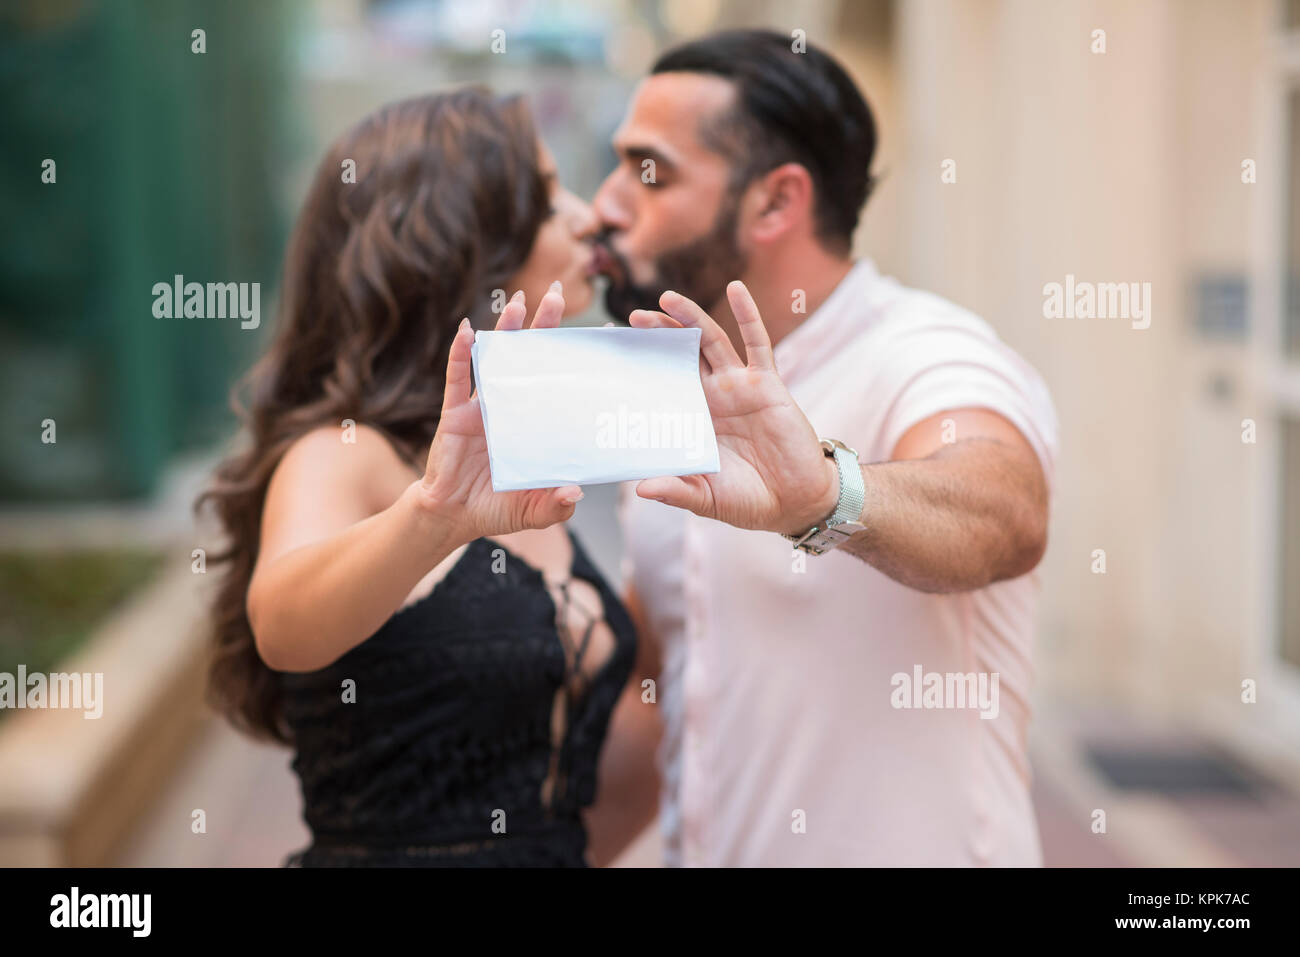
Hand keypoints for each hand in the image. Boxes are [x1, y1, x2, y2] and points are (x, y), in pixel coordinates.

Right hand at [420, 282, 582, 539]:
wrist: (454, 519)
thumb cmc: (498, 509)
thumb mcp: (538, 511)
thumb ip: (558, 504)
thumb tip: (577, 490)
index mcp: (536, 423)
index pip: (561, 382)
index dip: (577, 358)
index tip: (605, 333)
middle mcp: (512, 407)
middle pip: (531, 357)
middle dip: (545, 325)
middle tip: (560, 293)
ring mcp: (483, 407)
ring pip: (498, 359)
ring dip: (508, 329)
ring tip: (522, 301)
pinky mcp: (455, 414)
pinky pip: (458, 379)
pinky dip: (462, 354)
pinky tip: (467, 331)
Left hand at [627, 281, 838, 535]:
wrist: (796, 502)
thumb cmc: (748, 501)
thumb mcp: (706, 498)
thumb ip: (676, 490)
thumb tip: (639, 488)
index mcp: (692, 420)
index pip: (659, 383)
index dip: (639, 366)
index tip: (611, 348)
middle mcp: (712, 398)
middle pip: (680, 355)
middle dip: (657, 334)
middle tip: (631, 318)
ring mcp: (740, 387)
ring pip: (710, 342)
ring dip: (690, 318)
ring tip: (666, 298)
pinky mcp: (767, 385)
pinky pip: (758, 344)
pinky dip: (748, 314)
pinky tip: (736, 289)